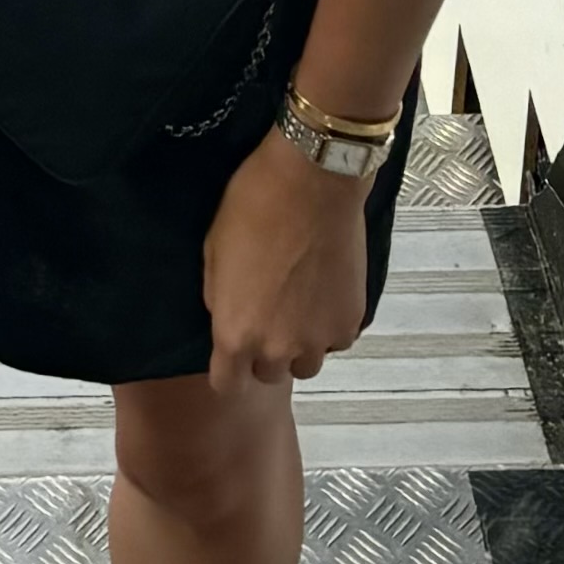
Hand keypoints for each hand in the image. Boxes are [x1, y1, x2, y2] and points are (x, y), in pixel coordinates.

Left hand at [200, 131, 374, 388]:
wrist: (313, 178)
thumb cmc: (255, 205)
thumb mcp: (213, 249)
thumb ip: (218, 298)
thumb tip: (226, 315)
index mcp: (235, 333)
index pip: (227, 385)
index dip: (228, 370)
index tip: (232, 353)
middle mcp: (277, 349)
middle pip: (268, 374)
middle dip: (265, 350)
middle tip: (268, 311)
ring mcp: (317, 339)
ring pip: (305, 362)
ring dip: (299, 342)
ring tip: (299, 302)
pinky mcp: (349, 322)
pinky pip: (335, 339)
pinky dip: (328, 323)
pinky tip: (323, 288)